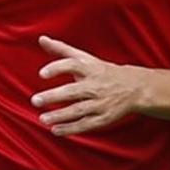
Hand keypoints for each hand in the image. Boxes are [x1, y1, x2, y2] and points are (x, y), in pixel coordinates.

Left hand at [31, 35, 145, 136]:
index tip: (42, 74)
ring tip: (42, 118)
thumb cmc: (103, 71)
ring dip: (59, 115)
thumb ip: (62, 49)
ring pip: (78, 110)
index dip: (57, 68)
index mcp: (90, 68)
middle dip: (54, 96)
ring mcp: (100, 103)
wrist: (134, 88)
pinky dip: (71, 129)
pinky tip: (55, 130)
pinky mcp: (104, 118)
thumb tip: (42, 39)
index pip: (73, 65)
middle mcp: (95, 86)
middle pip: (73, 91)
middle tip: (35, 100)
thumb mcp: (85, 58)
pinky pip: (85, 124)